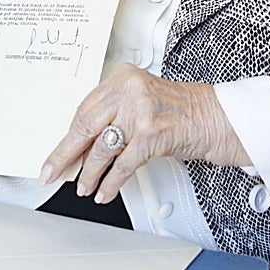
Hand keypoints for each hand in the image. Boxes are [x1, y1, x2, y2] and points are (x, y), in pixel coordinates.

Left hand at [40, 63, 247, 203]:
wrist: (216, 117)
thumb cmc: (183, 110)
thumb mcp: (143, 100)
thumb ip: (115, 112)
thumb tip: (82, 142)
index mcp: (123, 77)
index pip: (84, 109)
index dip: (69, 135)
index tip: (58, 151)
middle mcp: (129, 90)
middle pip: (85, 126)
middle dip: (66, 154)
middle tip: (52, 170)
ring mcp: (140, 111)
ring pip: (101, 148)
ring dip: (90, 173)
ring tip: (84, 187)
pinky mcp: (150, 134)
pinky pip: (122, 165)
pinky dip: (111, 183)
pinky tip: (105, 192)